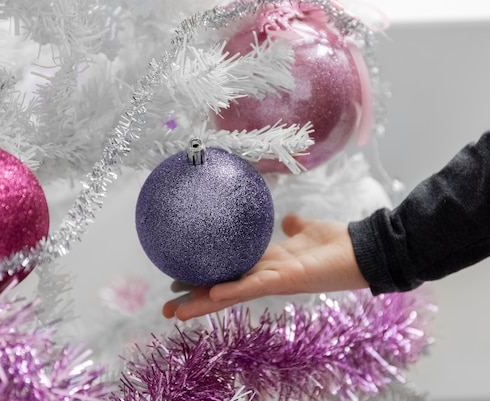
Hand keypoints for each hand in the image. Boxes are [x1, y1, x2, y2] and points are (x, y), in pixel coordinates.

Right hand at [162, 214, 368, 320]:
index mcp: (267, 265)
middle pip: (224, 290)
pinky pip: (255, 286)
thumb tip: (287, 220)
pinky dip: (234, 290)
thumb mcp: (307, 231)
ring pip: (233, 293)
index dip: (205, 281)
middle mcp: (266, 276)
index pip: (229, 275)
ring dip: (205, 303)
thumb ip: (295, 228)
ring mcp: (275, 281)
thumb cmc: (336, 243)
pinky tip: (213, 294)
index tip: (180, 287)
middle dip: (196, 301)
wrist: (363, 249)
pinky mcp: (287, 279)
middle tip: (168, 310)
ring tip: (178, 311)